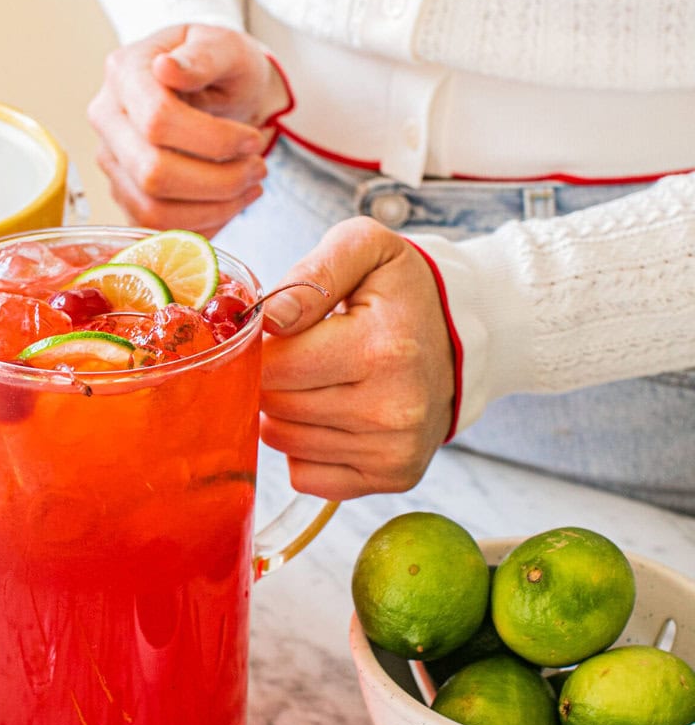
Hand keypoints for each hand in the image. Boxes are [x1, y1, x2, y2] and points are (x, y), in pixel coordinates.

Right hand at [88, 24, 289, 233]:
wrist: (215, 87)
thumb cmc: (221, 65)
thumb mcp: (226, 47)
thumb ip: (203, 55)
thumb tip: (167, 69)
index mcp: (125, 72)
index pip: (158, 121)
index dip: (214, 141)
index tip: (253, 140)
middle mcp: (107, 118)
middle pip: (153, 173)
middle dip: (219, 181)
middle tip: (258, 169)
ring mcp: (112, 160)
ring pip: (153, 210)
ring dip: (214, 209)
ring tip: (250, 187)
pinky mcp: (125, 194)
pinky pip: (156, 230)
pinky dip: (201, 226)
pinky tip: (230, 204)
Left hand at [259, 219, 456, 499]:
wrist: (462, 338)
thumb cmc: (403, 291)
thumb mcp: (366, 248)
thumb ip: (314, 272)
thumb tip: (269, 318)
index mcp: (384, 348)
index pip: (276, 365)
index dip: (262, 347)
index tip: (280, 332)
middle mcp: (394, 408)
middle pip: (276, 406)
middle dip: (273, 378)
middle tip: (300, 355)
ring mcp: (395, 450)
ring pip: (284, 443)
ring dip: (285, 412)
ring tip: (319, 381)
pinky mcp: (393, 476)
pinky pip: (306, 476)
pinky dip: (304, 449)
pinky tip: (331, 415)